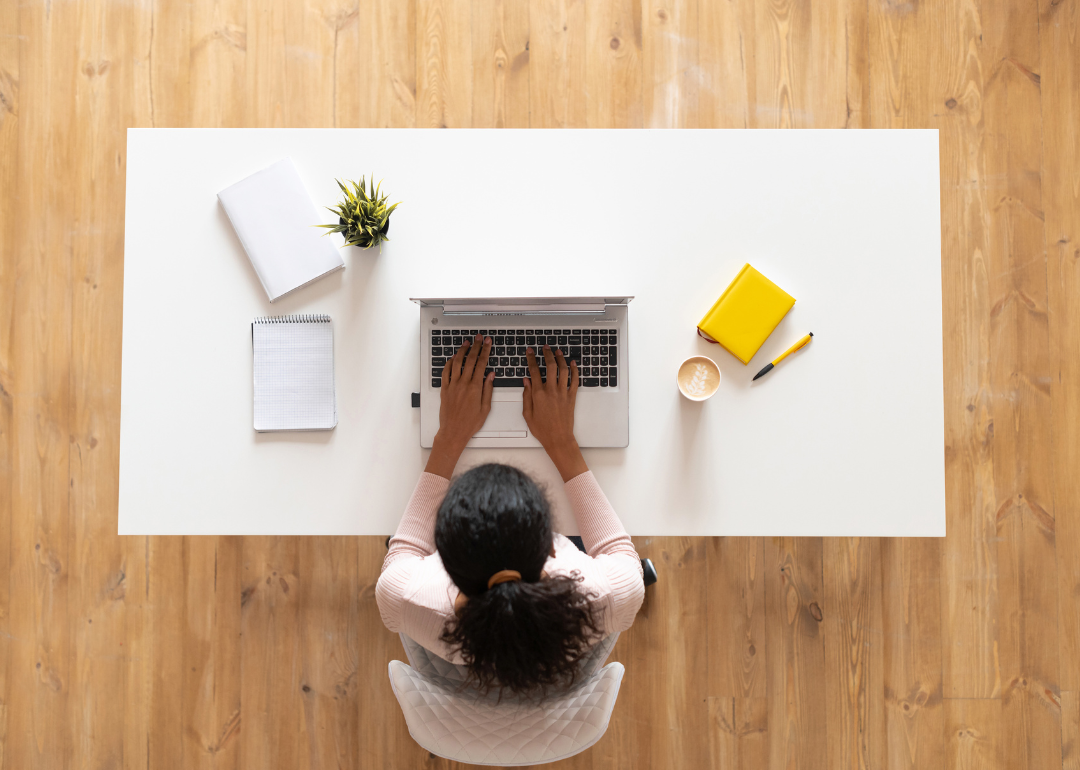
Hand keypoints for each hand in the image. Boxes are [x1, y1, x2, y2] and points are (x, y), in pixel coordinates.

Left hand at [426, 334, 493, 477]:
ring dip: (462, 351)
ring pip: (457, 363)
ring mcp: (452, 385)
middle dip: (476, 346)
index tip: (488, 342)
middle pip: (470, 360)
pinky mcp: (444, 389)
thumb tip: (491, 375)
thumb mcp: (486, 408)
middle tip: (479, 338)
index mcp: (475, 387)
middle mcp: (463, 384)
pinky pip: (445, 372)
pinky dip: (449, 363)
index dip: (485, 351)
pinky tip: (453, 358)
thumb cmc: (470, 423)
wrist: (453, 431)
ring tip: (467, 343)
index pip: (482, 364)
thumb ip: (488, 389)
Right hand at [523, 345, 588, 481]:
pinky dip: (574, 370)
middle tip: (545, 348)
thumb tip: (526, 381)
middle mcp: (551, 391)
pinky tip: (573, 364)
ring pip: (563, 370)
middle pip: (550, 366)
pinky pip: (575, 380)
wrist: (558, 438)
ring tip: (558, 351)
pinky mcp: (571, 397)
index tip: (530, 352)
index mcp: (538, 394)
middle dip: (547, 354)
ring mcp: (563, 393)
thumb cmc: (542, 429)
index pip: (534, 371)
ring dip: (561, 359)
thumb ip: (526, 396)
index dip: (531, 359)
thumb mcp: (527, 414)